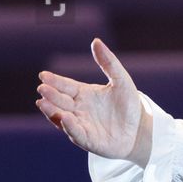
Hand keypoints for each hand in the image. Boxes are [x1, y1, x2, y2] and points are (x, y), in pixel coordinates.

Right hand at [35, 38, 149, 164]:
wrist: (140, 130)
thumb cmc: (128, 106)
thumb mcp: (122, 81)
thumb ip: (109, 63)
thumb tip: (95, 41)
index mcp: (83, 94)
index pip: (65, 85)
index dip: (54, 81)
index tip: (43, 75)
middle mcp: (78, 109)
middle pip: (60, 101)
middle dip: (50, 95)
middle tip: (42, 88)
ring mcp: (81, 125)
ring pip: (62, 117)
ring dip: (52, 111)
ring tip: (43, 103)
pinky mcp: (88, 140)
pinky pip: (77, 133)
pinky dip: (70, 127)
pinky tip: (66, 118)